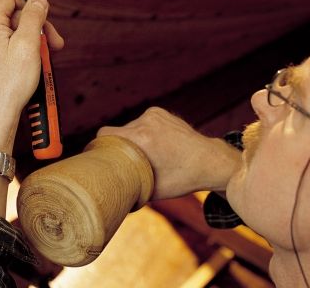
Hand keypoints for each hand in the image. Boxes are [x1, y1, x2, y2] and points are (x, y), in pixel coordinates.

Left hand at [0, 0, 63, 151]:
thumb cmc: (9, 86)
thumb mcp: (28, 45)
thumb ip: (33, 17)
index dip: (30, 3)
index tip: (46, 16)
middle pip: (13, 16)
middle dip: (36, 27)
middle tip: (55, 44)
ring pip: (11, 33)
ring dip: (32, 42)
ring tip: (45, 60)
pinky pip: (5, 47)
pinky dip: (22, 53)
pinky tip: (32, 67)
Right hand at [98, 107, 240, 199]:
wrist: (210, 161)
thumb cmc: (182, 179)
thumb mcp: (152, 190)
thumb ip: (128, 188)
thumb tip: (110, 199)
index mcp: (141, 139)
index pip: (104, 135)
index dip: (99, 147)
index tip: (99, 158)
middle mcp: (146, 122)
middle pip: (116, 132)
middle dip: (119, 146)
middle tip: (126, 162)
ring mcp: (154, 114)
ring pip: (129, 127)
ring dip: (132, 139)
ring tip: (146, 154)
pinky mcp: (159, 111)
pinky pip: (141, 122)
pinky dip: (143, 132)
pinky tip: (155, 144)